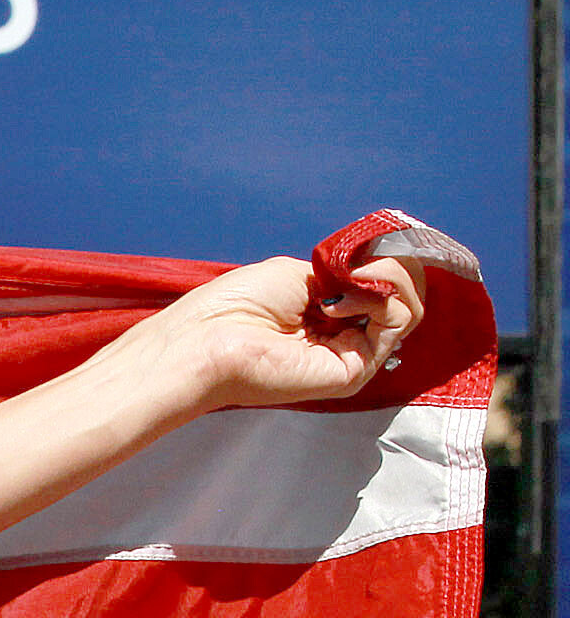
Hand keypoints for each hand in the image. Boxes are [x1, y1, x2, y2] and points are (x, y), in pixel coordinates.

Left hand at [125, 254, 421, 415]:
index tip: (369, 247)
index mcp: (327, 312)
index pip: (381, 284)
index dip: (384, 260)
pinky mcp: (356, 370)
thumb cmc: (236, 304)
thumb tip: (380, 274)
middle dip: (391, 266)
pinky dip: (378, 299)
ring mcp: (353, 353)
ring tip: (347, 284)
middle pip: (402, 294)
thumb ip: (344, 275)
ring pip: (408, 307)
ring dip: (388, 278)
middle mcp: (343, 334)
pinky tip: (337, 303)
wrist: (209, 340)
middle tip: (359, 264)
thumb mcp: (299, 274)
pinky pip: (397, 322)